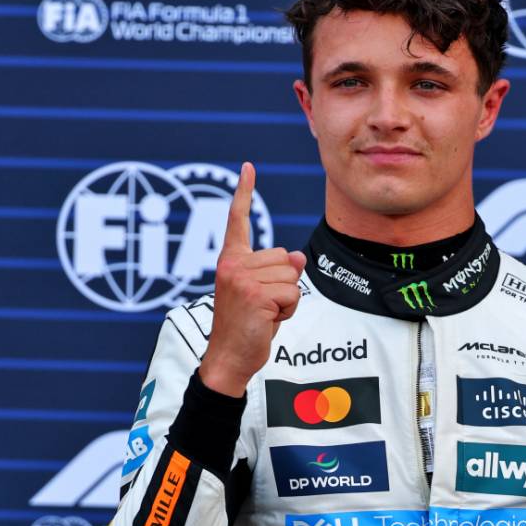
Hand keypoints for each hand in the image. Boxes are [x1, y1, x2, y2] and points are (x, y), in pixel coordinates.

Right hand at [199, 162, 305, 396]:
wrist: (228, 358)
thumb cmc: (246, 326)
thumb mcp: (263, 293)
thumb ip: (277, 271)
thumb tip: (297, 256)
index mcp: (230, 260)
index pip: (237, 220)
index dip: (244, 192)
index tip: (248, 167)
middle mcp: (232, 264)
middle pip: (284, 258)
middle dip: (284, 284)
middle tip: (262, 306)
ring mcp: (242, 279)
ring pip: (291, 276)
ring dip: (286, 299)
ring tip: (264, 314)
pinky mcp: (254, 295)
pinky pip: (292, 294)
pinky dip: (288, 311)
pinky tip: (267, 321)